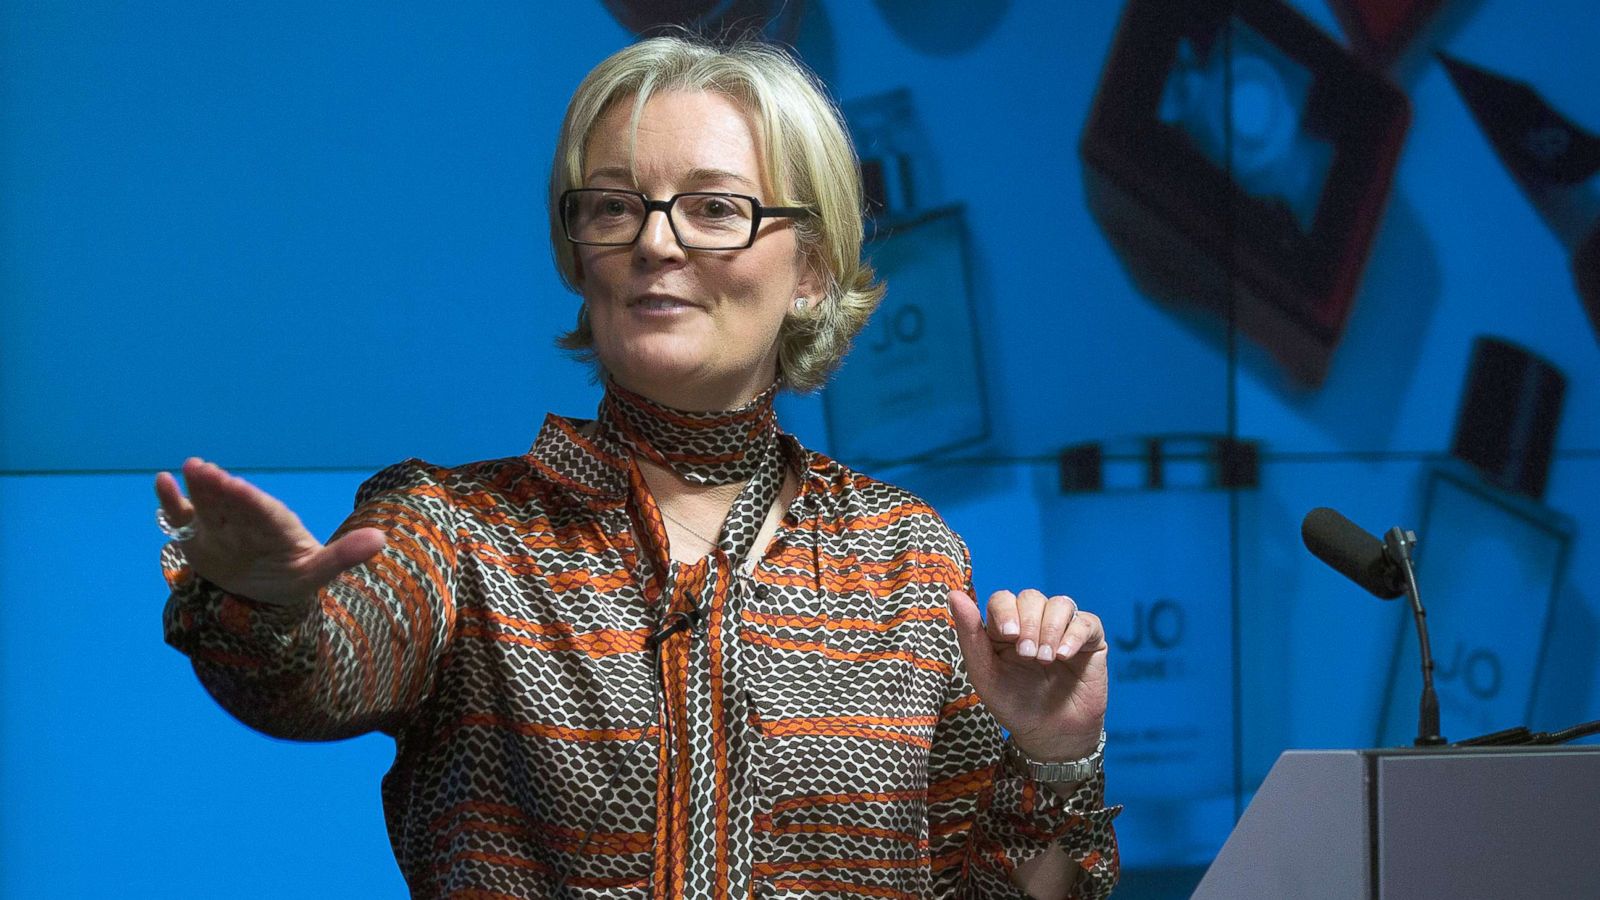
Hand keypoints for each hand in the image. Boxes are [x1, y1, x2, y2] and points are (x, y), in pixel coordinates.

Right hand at [155, 457, 386, 609]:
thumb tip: (382, 540)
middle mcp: (248, 519)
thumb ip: (344, 555)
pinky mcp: (199, 533)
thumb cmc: (294, 576)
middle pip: (233, 503)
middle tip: (203, 469)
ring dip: (198, 488)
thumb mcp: (318, 571)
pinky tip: (162, 482)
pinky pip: (183, 516)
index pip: (264, 512)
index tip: (239, 489)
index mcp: (277, 525)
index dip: (250, 501)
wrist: (265, 592)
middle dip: (220, 488)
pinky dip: (172, 501)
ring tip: (188, 469)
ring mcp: (222, 524)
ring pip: (209, 504)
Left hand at [947, 589, 1107, 761]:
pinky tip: (1065, 655)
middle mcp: (1034, 623)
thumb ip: (969, 635)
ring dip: (1051, 629)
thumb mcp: (985, 674)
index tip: (1008, 636)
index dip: (1006, 611)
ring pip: (1060, 604)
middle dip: (1029, 623)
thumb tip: (953, 595)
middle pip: (1031, 597)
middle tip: (1029, 656)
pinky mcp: (1090, 641)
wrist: (1050, 736)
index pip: (1003, 598)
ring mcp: (1063, 630)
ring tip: (1046, 659)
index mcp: (1004, 628)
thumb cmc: (1014, 705)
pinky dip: (1075, 634)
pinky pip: (1087, 622)